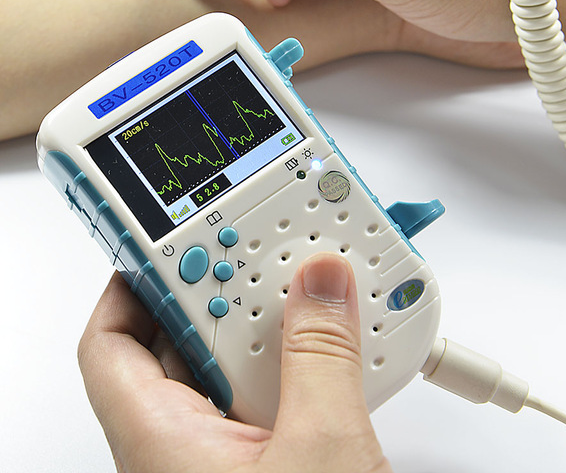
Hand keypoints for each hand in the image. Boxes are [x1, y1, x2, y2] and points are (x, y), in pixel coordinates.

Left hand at [78, 254, 391, 472]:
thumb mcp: (323, 453)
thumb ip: (321, 356)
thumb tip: (321, 282)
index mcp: (162, 441)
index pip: (112, 341)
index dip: (131, 281)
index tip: (170, 238)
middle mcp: (185, 445)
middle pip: (177, 340)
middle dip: (218, 291)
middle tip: (256, 253)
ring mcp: (228, 454)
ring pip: (230, 363)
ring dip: (267, 322)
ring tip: (302, 288)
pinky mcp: (268, 458)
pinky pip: (269, 387)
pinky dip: (295, 355)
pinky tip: (330, 340)